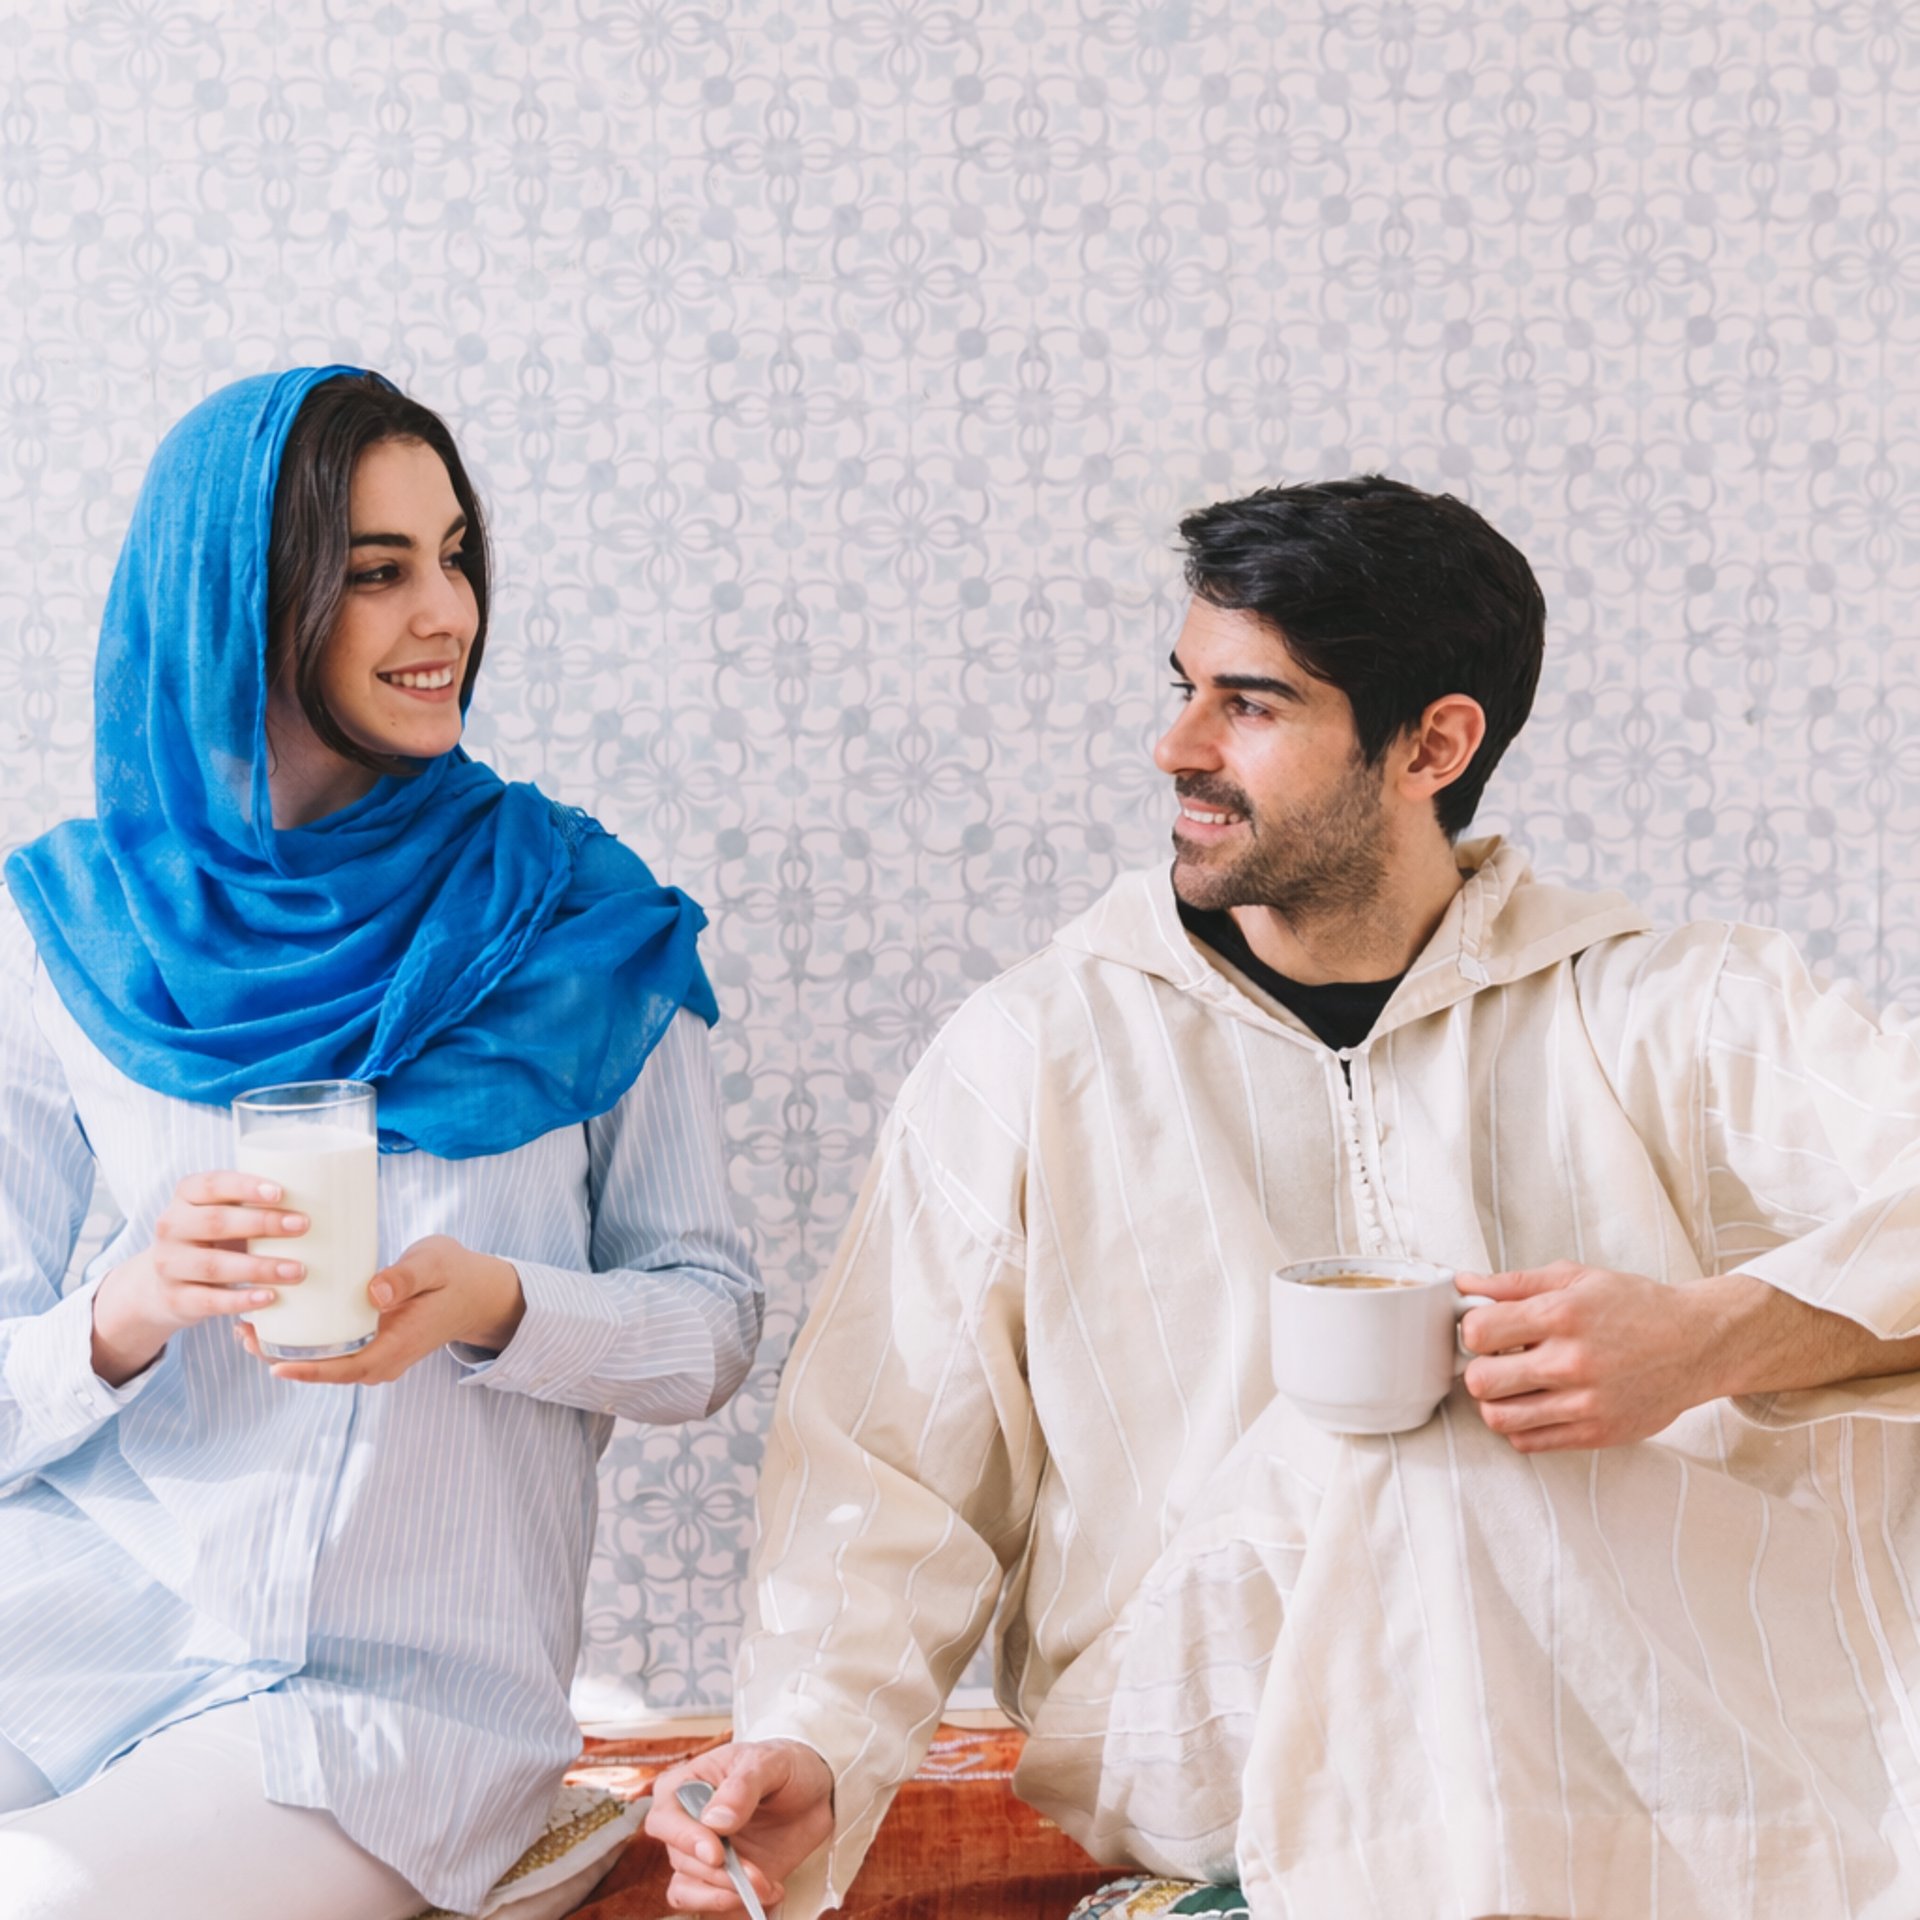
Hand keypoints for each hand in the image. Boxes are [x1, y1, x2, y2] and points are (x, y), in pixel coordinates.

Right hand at [92, 1171, 309, 1386]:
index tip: (281, 1192)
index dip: (245, 1186)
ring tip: (298, 1270)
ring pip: (214, 1265)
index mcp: (187, 1196)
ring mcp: (169, 1264)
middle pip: (216, 1222)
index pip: (212, 1184)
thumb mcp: (223, 1213)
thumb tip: (328, 1197)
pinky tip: (269, 1297)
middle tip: (303, 1225)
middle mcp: (171, 1226)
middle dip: (262, 1223)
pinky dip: (241, 1300)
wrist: (163, 1284)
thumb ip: (256, 1203)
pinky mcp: (175, 1299)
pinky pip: (208, 1301)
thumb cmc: (213, 1238)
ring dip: (260, 1267)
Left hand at [235, 1235, 523, 1385]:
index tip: (276, 1364)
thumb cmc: (456, 1274)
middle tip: (245, 1332)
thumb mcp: (436, 1265)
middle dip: (282, 1357)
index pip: (348, 1369)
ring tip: (249, 1327)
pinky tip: (279, 1318)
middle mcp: (383, 1359)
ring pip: (324, 1362)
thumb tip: (374, 1293)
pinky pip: (330, 1350)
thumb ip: (407, 1277)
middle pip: (325, 1370)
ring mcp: (376, 1353)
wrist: (478, 1292)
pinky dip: (302, 1340)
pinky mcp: (370, 1342)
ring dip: (286, 1349)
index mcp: (398, 1346)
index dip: (310, 1371)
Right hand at [645, 1739, 835, 1915]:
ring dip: (725, 1894)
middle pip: (681, 1859)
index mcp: (687, 1783)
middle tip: (756, 1875)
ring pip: (688, 1888)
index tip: (715, 1854)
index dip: (684, 1839)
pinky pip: (706, 1904)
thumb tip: (714, 1821)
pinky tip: (767, 1893)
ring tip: (765, 1886)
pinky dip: (732, 1906)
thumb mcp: (769, 1763)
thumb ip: (742, 1787)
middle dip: (718, 1874)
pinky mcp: (719, 1879)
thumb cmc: (784, 1765)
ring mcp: (700, 1854)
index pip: (665, 1817)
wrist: (814, 1793)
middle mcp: (686, 1822)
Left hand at [1456, 1261, 1724, 1451]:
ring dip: (1495, 1401)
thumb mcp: (1577, 1278)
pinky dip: (1519, 1426)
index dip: (1472, 1330)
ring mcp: (1585, 1403)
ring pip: (1499, 1418)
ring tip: (1512, 1385)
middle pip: (1482, 1381)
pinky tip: (1533, 1405)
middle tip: (1494, 1361)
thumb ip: (1515, 1283)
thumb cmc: (1636, 1307)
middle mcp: (1571, 1362)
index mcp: (1562, 1316)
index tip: (1485, 1330)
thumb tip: (1464, 1285)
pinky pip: (1529, 1442)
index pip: (1479, 1333)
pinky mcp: (1596, 1434)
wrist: (1696, 1345)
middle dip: (1479, 1368)